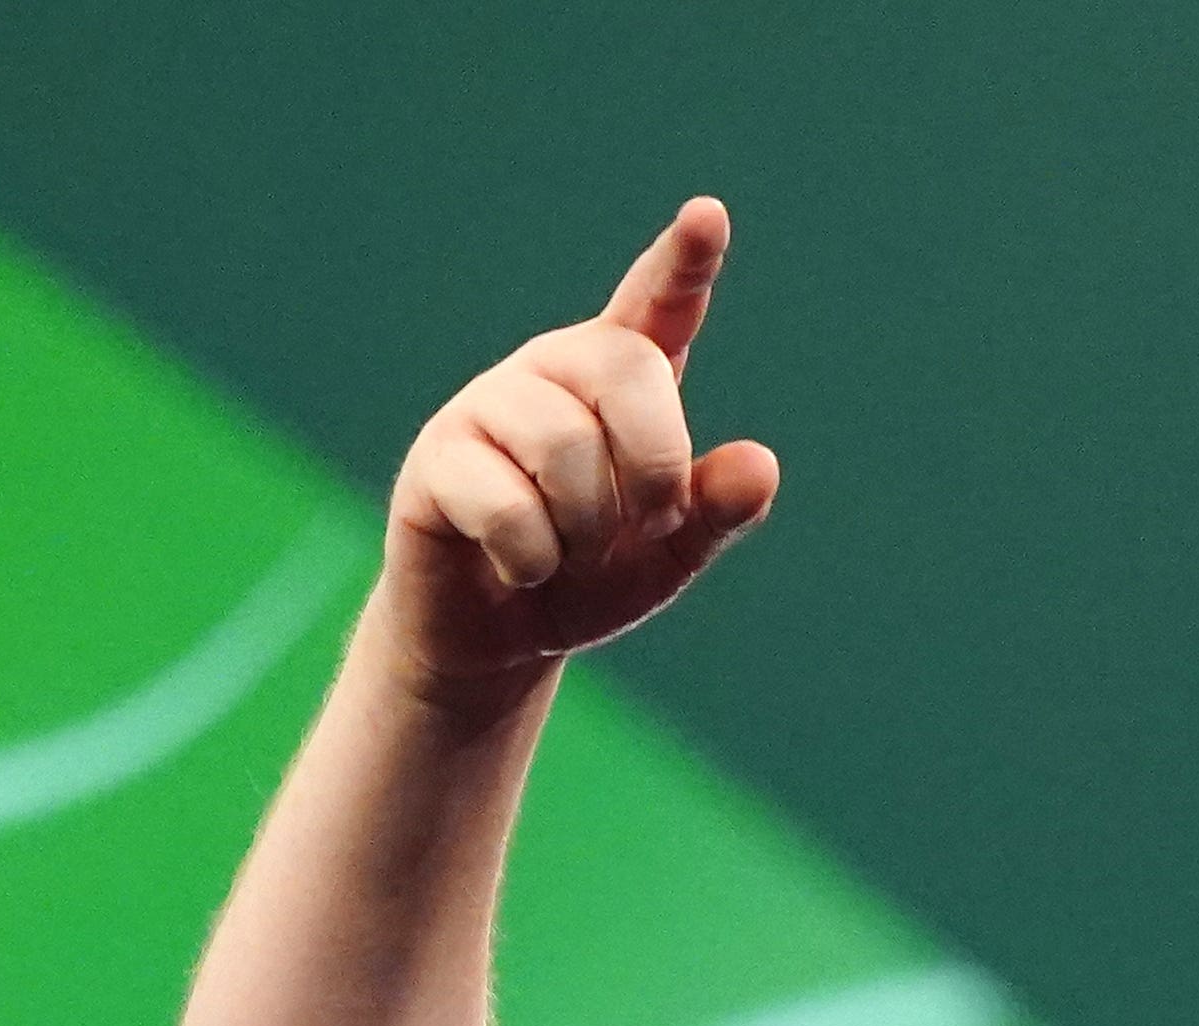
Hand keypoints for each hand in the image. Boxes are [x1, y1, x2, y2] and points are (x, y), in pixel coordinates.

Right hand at [376, 198, 780, 702]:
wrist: (500, 635)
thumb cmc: (592, 577)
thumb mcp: (671, 553)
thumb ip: (716, 510)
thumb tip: (761, 464)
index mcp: (622, 383)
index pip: (657, 306)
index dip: (684, 263)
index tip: (708, 217)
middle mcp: (554, 374)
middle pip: (628, 372)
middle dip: (655, 465)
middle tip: (647, 524)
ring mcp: (488, 406)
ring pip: (563, 445)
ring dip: (589, 529)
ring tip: (571, 552)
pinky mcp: (436, 457)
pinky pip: (505, 504)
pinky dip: (533, 558)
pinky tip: (520, 567)